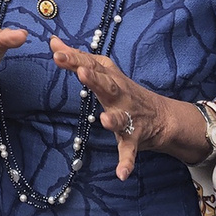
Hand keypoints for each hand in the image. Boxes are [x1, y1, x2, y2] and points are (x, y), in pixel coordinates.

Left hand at [51, 36, 175, 180]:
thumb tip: (53, 41)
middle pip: (107, 85)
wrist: (162, 117)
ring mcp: (128, 117)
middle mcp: (120, 95)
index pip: (91, 65)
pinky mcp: (134, 139)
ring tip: (105, 121)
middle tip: (82, 72)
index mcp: (110, 79)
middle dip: (95, 79)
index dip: (75, 58)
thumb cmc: (123, 91)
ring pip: (120, 118)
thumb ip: (77, 58)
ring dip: (113, 120)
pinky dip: (127, 162)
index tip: (56, 51)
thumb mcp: (103, 72)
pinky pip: (129, 152)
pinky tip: (121, 174)